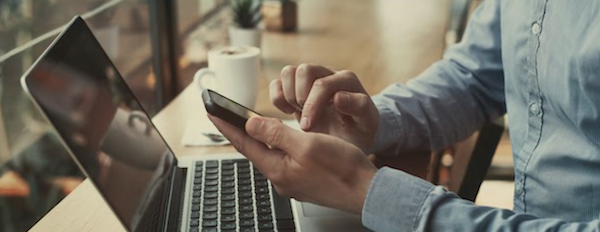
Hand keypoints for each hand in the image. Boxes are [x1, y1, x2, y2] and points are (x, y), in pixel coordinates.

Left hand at [208, 114, 377, 213]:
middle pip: (253, 150)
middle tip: (224, 115)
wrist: (365, 191)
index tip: (212, 111)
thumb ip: (276, 134)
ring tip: (246, 123)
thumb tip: (250, 125)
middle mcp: (280, 177)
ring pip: (268, 154)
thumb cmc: (342, 169)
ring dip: (256, 138)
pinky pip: (282, 158)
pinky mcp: (302, 179)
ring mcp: (291, 180)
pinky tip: (277, 139)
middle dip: (238, 131)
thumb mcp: (307, 144)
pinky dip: (275, 145)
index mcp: (277, 168)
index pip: (243, 144)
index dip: (227, 125)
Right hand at [270, 64, 378, 150]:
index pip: (322, 84)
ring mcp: (311, 79)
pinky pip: (278, 82)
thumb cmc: (360, 130)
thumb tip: (338, 97)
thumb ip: (359, 107)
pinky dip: (278, 97)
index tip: (308, 127)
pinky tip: (289, 112)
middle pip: (304, 70)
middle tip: (306, 120)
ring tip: (299, 113)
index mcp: (347, 80)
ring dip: (289, 95)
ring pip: (289, 72)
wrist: (351, 137)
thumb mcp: (367, 123)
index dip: (312, 105)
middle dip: (300, 97)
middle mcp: (328, 74)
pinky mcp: (296, 88)